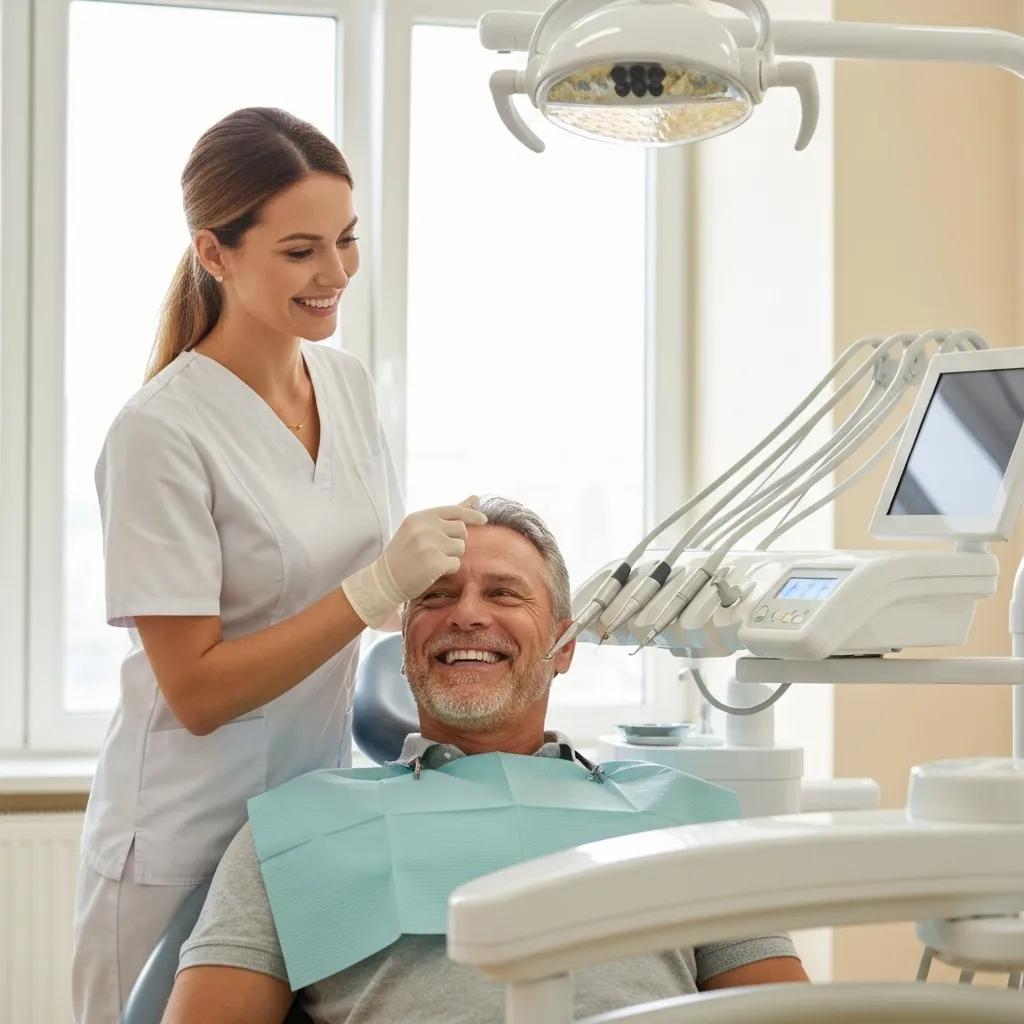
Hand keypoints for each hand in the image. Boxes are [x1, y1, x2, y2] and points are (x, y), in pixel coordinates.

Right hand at [341, 497, 486, 627]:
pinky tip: (431, 571)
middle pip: (461, 530)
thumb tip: (475, 498)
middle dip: (455, 541)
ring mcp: (428, 544)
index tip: (483, 519)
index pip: (454, 510)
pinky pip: (456, 563)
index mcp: (420, 517)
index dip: (471, 515)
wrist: (383, 581)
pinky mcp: (434, 562)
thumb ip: (448, 515)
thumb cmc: (404, 554)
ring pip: (460, 547)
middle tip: (437, 551)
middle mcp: (424, 527)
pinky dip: (448, 569)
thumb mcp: (420, 529)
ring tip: (432, 560)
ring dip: (451, 556)